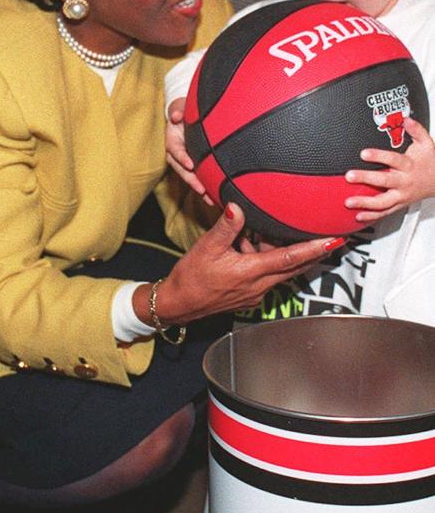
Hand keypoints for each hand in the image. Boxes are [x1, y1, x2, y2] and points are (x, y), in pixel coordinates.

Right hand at [153, 204, 335, 322]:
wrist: (178, 304)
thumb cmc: (191, 278)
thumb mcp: (206, 247)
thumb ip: (226, 227)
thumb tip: (238, 208)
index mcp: (250, 272)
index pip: (289, 258)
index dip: (313, 249)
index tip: (332, 241)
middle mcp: (258, 286)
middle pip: (294, 267)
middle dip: (313, 253)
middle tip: (331, 239)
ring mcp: (255, 293)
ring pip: (280, 271)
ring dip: (283, 254)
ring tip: (269, 234)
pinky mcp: (249, 296)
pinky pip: (268, 277)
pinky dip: (268, 263)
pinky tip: (252, 248)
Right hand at [166, 98, 214, 204]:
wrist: (188, 115)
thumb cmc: (185, 109)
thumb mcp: (181, 106)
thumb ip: (178, 109)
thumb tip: (176, 116)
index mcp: (172, 140)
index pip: (174, 150)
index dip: (181, 158)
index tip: (190, 165)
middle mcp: (177, 153)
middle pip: (181, 169)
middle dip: (191, 180)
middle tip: (201, 189)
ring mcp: (185, 161)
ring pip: (190, 177)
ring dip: (199, 188)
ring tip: (210, 199)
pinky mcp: (194, 166)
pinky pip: (198, 177)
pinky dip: (205, 188)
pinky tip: (215, 197)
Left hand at [344, 118, 434, 221]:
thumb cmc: (430, 161)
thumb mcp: (426, 143)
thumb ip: (416, 130)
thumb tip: (406, 120)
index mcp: (409, 166)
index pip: (393, 160)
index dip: (379, 156)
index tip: (363, 153)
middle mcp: (404, 182)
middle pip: (384, 181)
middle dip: (366, 178)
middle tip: (349, 176)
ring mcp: (401, 195)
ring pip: (383, 202)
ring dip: (365, 203)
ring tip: (348, 202)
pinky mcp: (399, 205)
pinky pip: (385, 213)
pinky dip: (372, 216)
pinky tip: (358, 216)